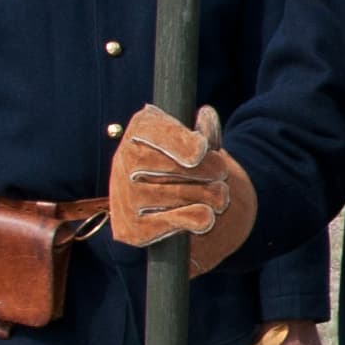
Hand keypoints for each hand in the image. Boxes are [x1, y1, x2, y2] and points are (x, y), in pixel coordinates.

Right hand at [109, 103, 257, 272]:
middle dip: (212, 170)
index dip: (182, 143)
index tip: (202, 150)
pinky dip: (201, 219)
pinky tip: (206, 215)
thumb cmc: (186, 165)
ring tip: (219, 195)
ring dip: (214, 196)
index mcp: (139, 132)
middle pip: (179, 167)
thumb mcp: (198, 142)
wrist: (165, 207)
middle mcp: (123, 163)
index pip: (158, 133)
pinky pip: (180, 222)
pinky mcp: (130, 228)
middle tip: (221, 174)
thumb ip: (206, 131)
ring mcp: (125, 197)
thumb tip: (206, 116)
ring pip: (185, 195)